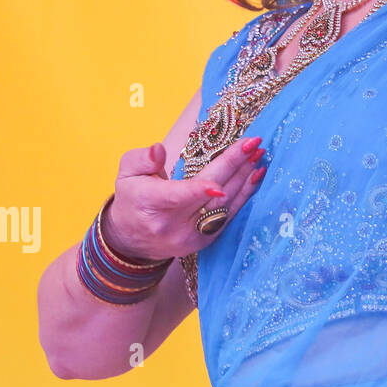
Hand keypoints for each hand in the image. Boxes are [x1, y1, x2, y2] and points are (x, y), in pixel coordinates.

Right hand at [104, 136, 267, 261]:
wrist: (132, 239)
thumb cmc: (134, 198)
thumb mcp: (127, 174)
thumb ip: (141, 159)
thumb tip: (158, 149)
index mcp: (150, 203)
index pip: (177, 197)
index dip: (198, 191)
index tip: (218, 186)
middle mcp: (171, 224)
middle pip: (209, 195)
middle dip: (234, 168)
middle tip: (253, 144)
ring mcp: (190, 236)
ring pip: (224, 206)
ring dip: (245, 179)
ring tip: (259, 156)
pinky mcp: (205, 242)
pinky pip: (229, 216)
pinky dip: (244, 195)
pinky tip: (256, 176)